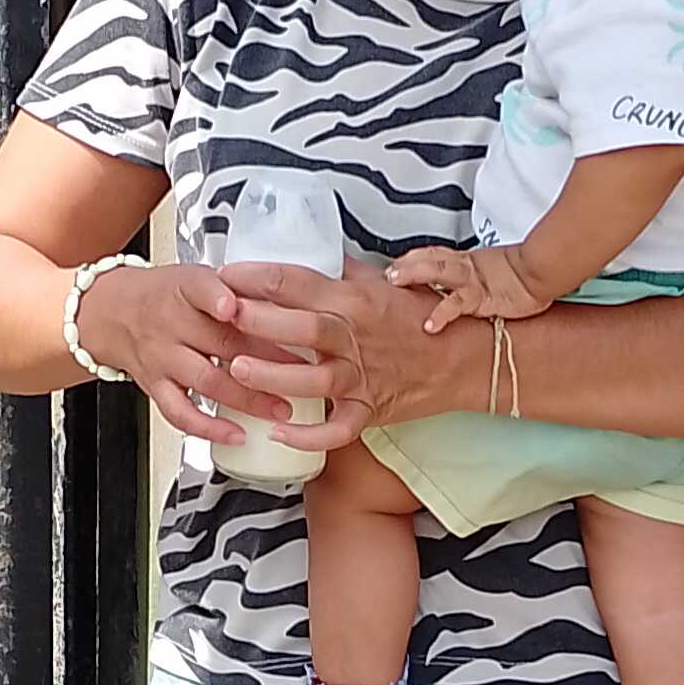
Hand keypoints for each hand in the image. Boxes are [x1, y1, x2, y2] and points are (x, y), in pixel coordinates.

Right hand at [74, 258, 367, 452]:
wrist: (109, 311)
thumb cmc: (166, 294)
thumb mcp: (196, 275)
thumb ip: (240, 286)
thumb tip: (304, 291)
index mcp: (184, 289)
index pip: (201, 288)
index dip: (218, 296)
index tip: (235, 305)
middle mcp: (171, 323)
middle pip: (218, 340)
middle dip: (264, 357)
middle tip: (304, 371)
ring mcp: (162, 357)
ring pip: (205, 380)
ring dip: (246, 398)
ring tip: (282, 410)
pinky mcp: (155, 386)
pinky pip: (180, 412)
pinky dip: (208, 428)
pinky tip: (237, 436)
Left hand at [219, 258, 476, 435]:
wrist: (461, 358)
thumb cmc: (415, 316)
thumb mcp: (380, 281)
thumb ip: (340, 269)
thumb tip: (305, 249)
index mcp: (352, 299)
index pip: (298, 281)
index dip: (257, 277)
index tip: (224, 274)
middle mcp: (355, 336)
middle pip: (304, 327)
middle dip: (260, 321)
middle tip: (222, 316)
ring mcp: (362, 376)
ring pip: (314, 380)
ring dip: (274, 375)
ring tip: (235, 370)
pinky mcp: (369, 409)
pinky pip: (338, 430)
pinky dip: (309, 436)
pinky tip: (276, 431)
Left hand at [388, 240, 550, 332]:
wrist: (542, 274)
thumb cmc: (523, 275)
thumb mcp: (492, 272)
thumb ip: (473, 275)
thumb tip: (459, 283)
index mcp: (467, 261)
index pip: (433, 254)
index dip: (412, 257)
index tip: (394, 264)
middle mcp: (466, 267)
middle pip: (430, 258)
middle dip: (405, 263)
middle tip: (385, 270)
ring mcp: (472, 281)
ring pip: (438, 271)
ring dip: (414, 273)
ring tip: (394, 280)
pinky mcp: (481, 297)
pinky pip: (457, 304)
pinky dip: (441, 313)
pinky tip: (430, 325)